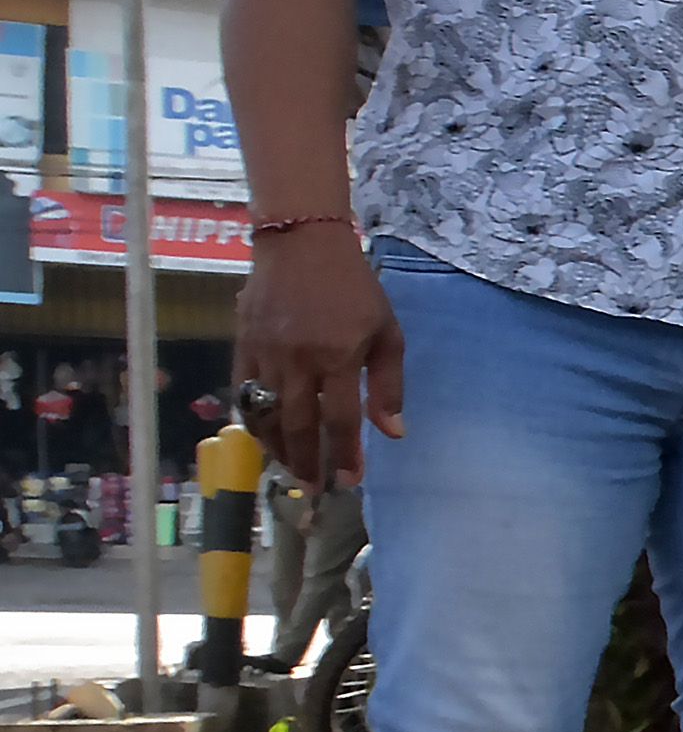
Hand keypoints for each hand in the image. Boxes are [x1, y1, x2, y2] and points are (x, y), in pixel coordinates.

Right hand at [234, 237, 403, 488]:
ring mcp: (264, 354)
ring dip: (278, 448)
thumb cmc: (354, 288)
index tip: (350, 481)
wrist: (301, 243)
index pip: (340, 421)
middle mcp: (297, 361)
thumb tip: (392, 433)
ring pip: (266, 415)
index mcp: (337, 357)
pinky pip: (243, 394)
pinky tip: (265, 436)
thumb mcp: (387, 332)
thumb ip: (388, 386)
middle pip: (299, 426)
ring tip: (291, 469)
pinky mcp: (241, 345)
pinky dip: (253, 420)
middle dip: (307, 463)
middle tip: (314, 488)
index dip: (345, 455)